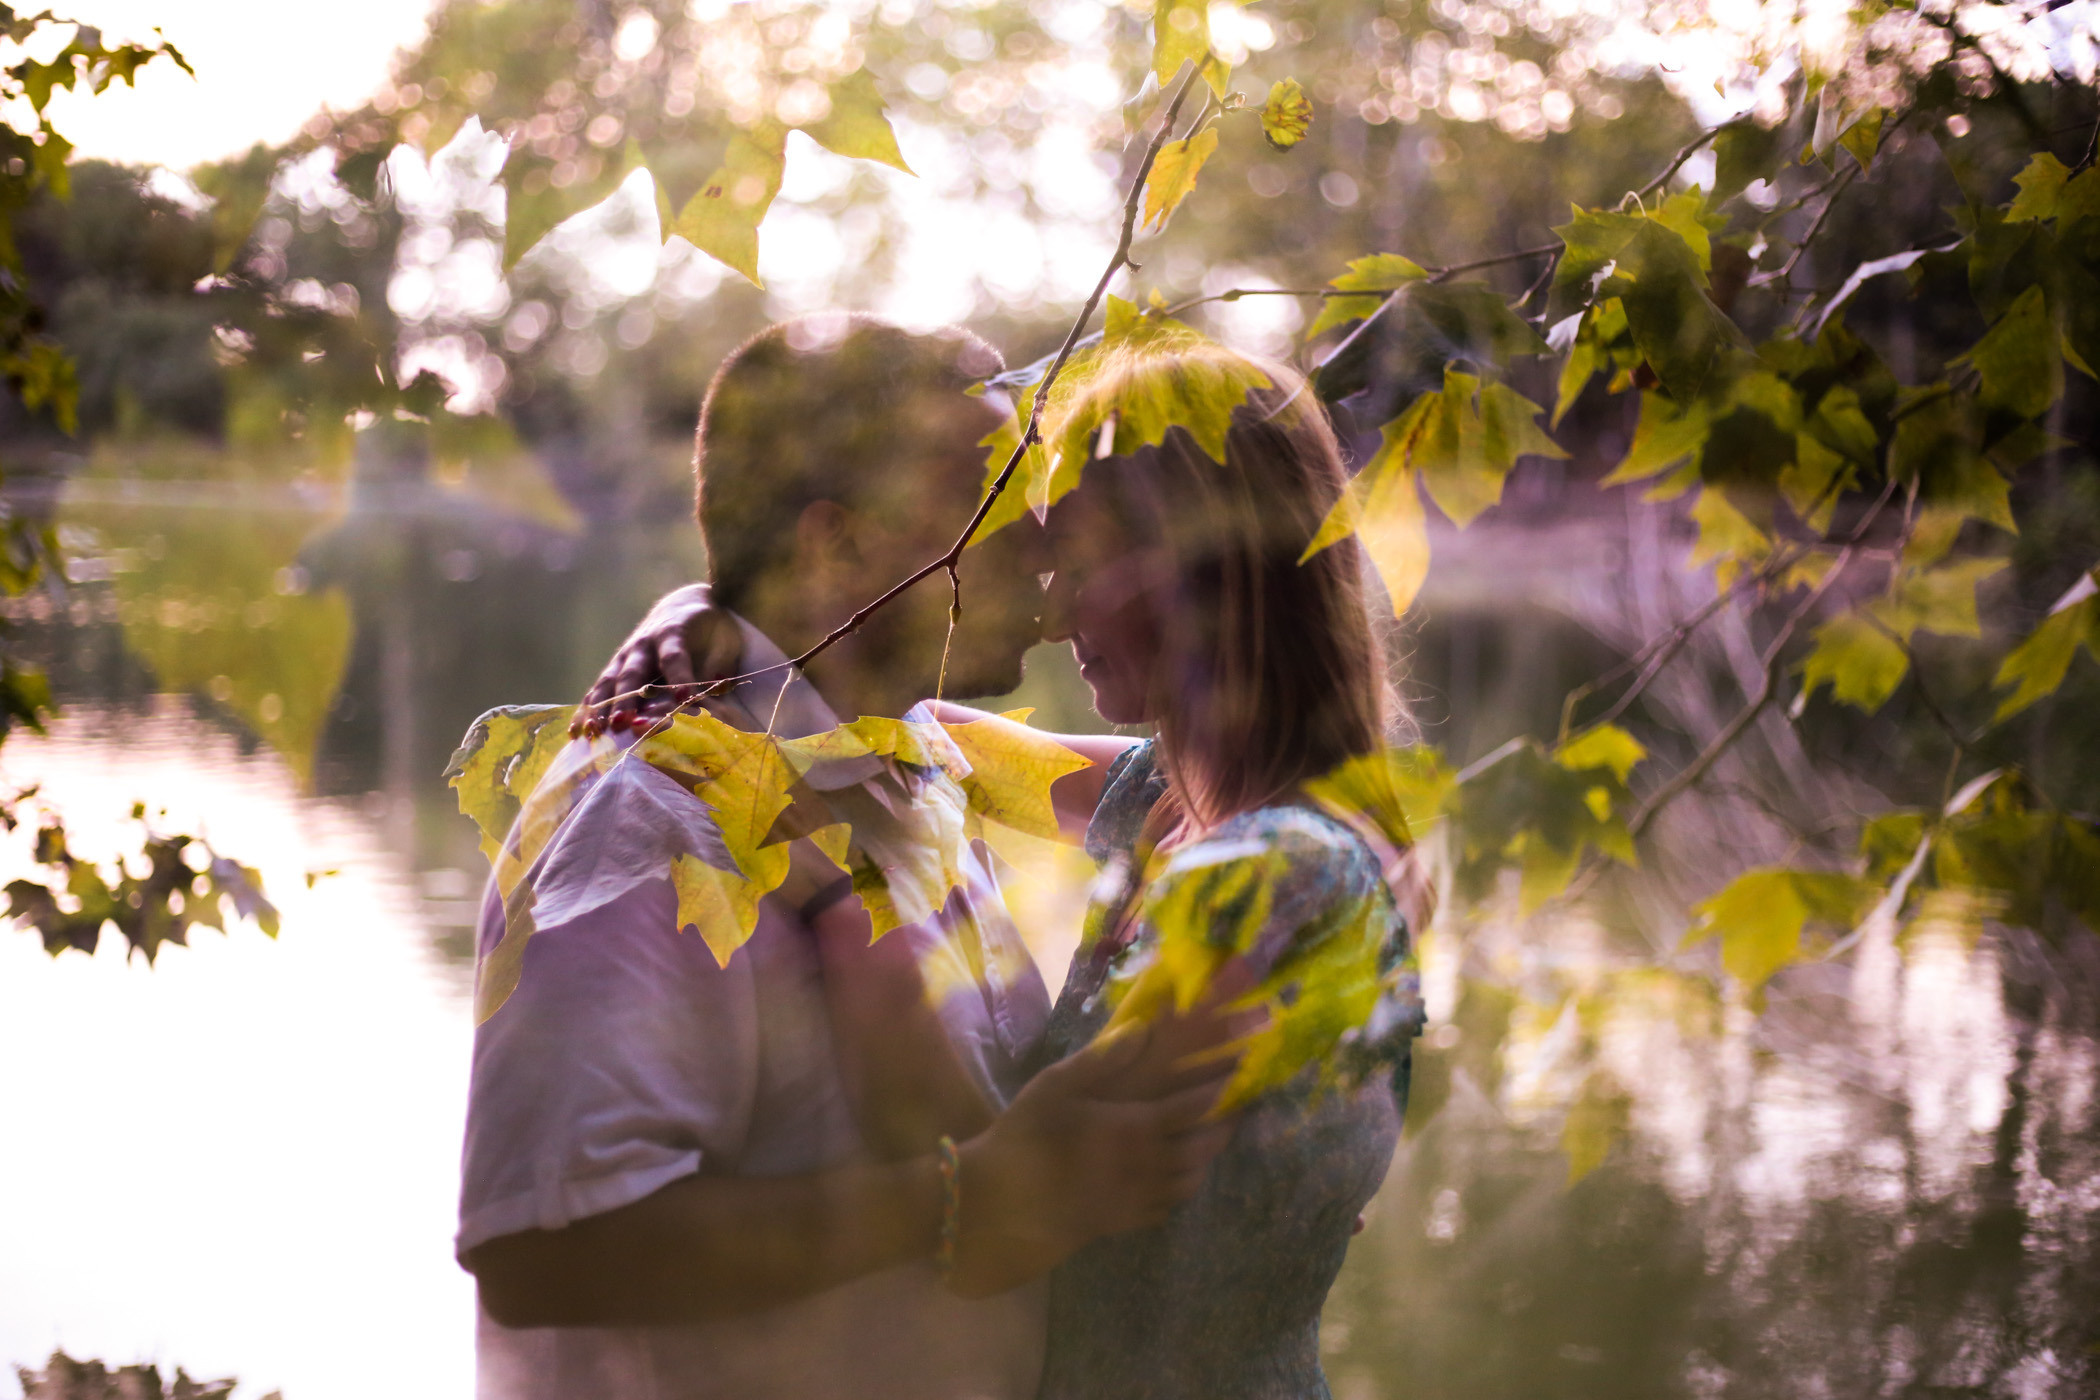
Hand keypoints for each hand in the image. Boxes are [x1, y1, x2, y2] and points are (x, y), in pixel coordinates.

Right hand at [573, 585, 741, 735]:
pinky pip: (600, 688)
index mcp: (673, 633)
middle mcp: (644, 643)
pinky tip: (578, 730)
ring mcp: (626, 654)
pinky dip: (589, 709)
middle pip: (633, 673)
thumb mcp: (721, 646)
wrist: (684, 605)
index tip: (686, 699)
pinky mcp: (616, 666)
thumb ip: (717, 674)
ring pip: (610, 681)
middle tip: (624, 724)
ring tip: (594, 731)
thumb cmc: (709, 632)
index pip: (675, 657)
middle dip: (627, 700)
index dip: (680, 677)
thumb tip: (718, 709)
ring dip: (602, 707)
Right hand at [944, 965, 1259, 1295]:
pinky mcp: (1122, 1222)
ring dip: (1206, 1160)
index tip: (1236, 1078)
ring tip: (1212, 1142)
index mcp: (1131, 1128)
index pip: (1190, 1109)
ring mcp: (1135, 1199)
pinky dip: (1181, 1190)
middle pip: (1200, 1148)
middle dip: (1222, 1128)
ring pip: (1188, 1181)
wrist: (999, 1203)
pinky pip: (1166, 1207)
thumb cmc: (1024, 1136)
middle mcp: (1144, 1166)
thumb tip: (1142, 1030)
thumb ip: (1101, 1059)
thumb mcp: (1055, 1086)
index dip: (1217, 1093)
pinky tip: (1177, 1179)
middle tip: (1235, 1111)